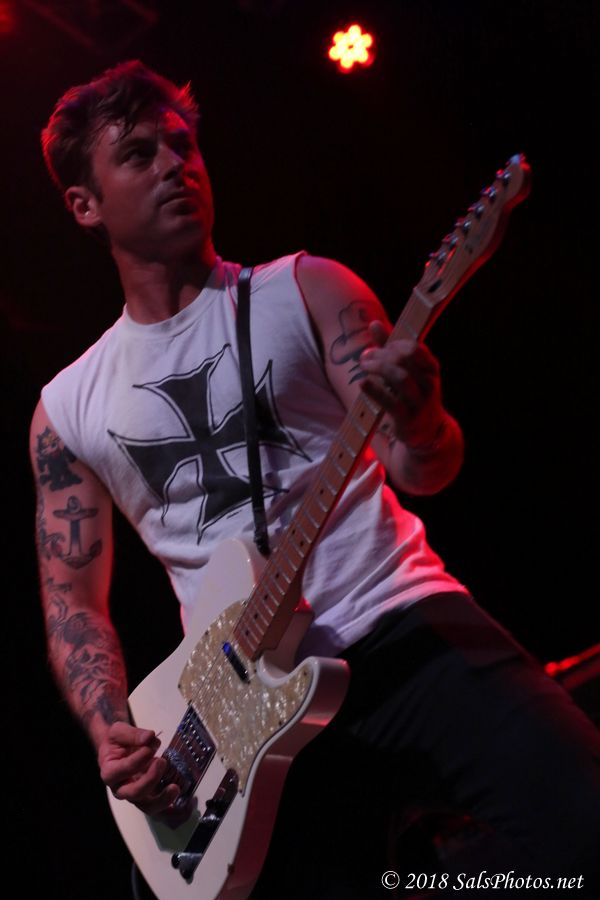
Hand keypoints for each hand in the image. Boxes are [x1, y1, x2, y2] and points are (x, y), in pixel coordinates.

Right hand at [98, 721, 189, 824]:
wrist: (118, 749)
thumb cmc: (117, 742)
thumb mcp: (119, 731)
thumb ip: (132, 734)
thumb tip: (149, 737)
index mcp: (110, 772)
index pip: (123, 770)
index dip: (137, 760)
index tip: (149, 748)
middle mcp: (121, 789)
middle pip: (134, 793)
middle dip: (150, 779)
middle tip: (161, 761)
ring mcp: (135, 795)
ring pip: (147, 806)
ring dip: (162, 799)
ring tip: (174, 788)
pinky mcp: (148, 797)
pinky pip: (158, 807)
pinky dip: (169, 807)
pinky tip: (182, 805)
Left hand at [359, 321, 444, 446]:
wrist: (427, 432)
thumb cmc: (413, 395)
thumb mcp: (407, 371)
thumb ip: (390, 348)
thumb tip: (374, 323)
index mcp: (431, 368)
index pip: (414, 347)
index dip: (392, 344)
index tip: (376, 347)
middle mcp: (429, 383)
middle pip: (404, 359)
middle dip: (381, 354)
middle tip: (365, 357)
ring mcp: (420, 402)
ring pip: (400, 377)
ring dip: (378, 368)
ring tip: (363, 366)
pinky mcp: (408, 419)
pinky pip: (391, 402)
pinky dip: (374, 390)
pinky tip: (363, 383)